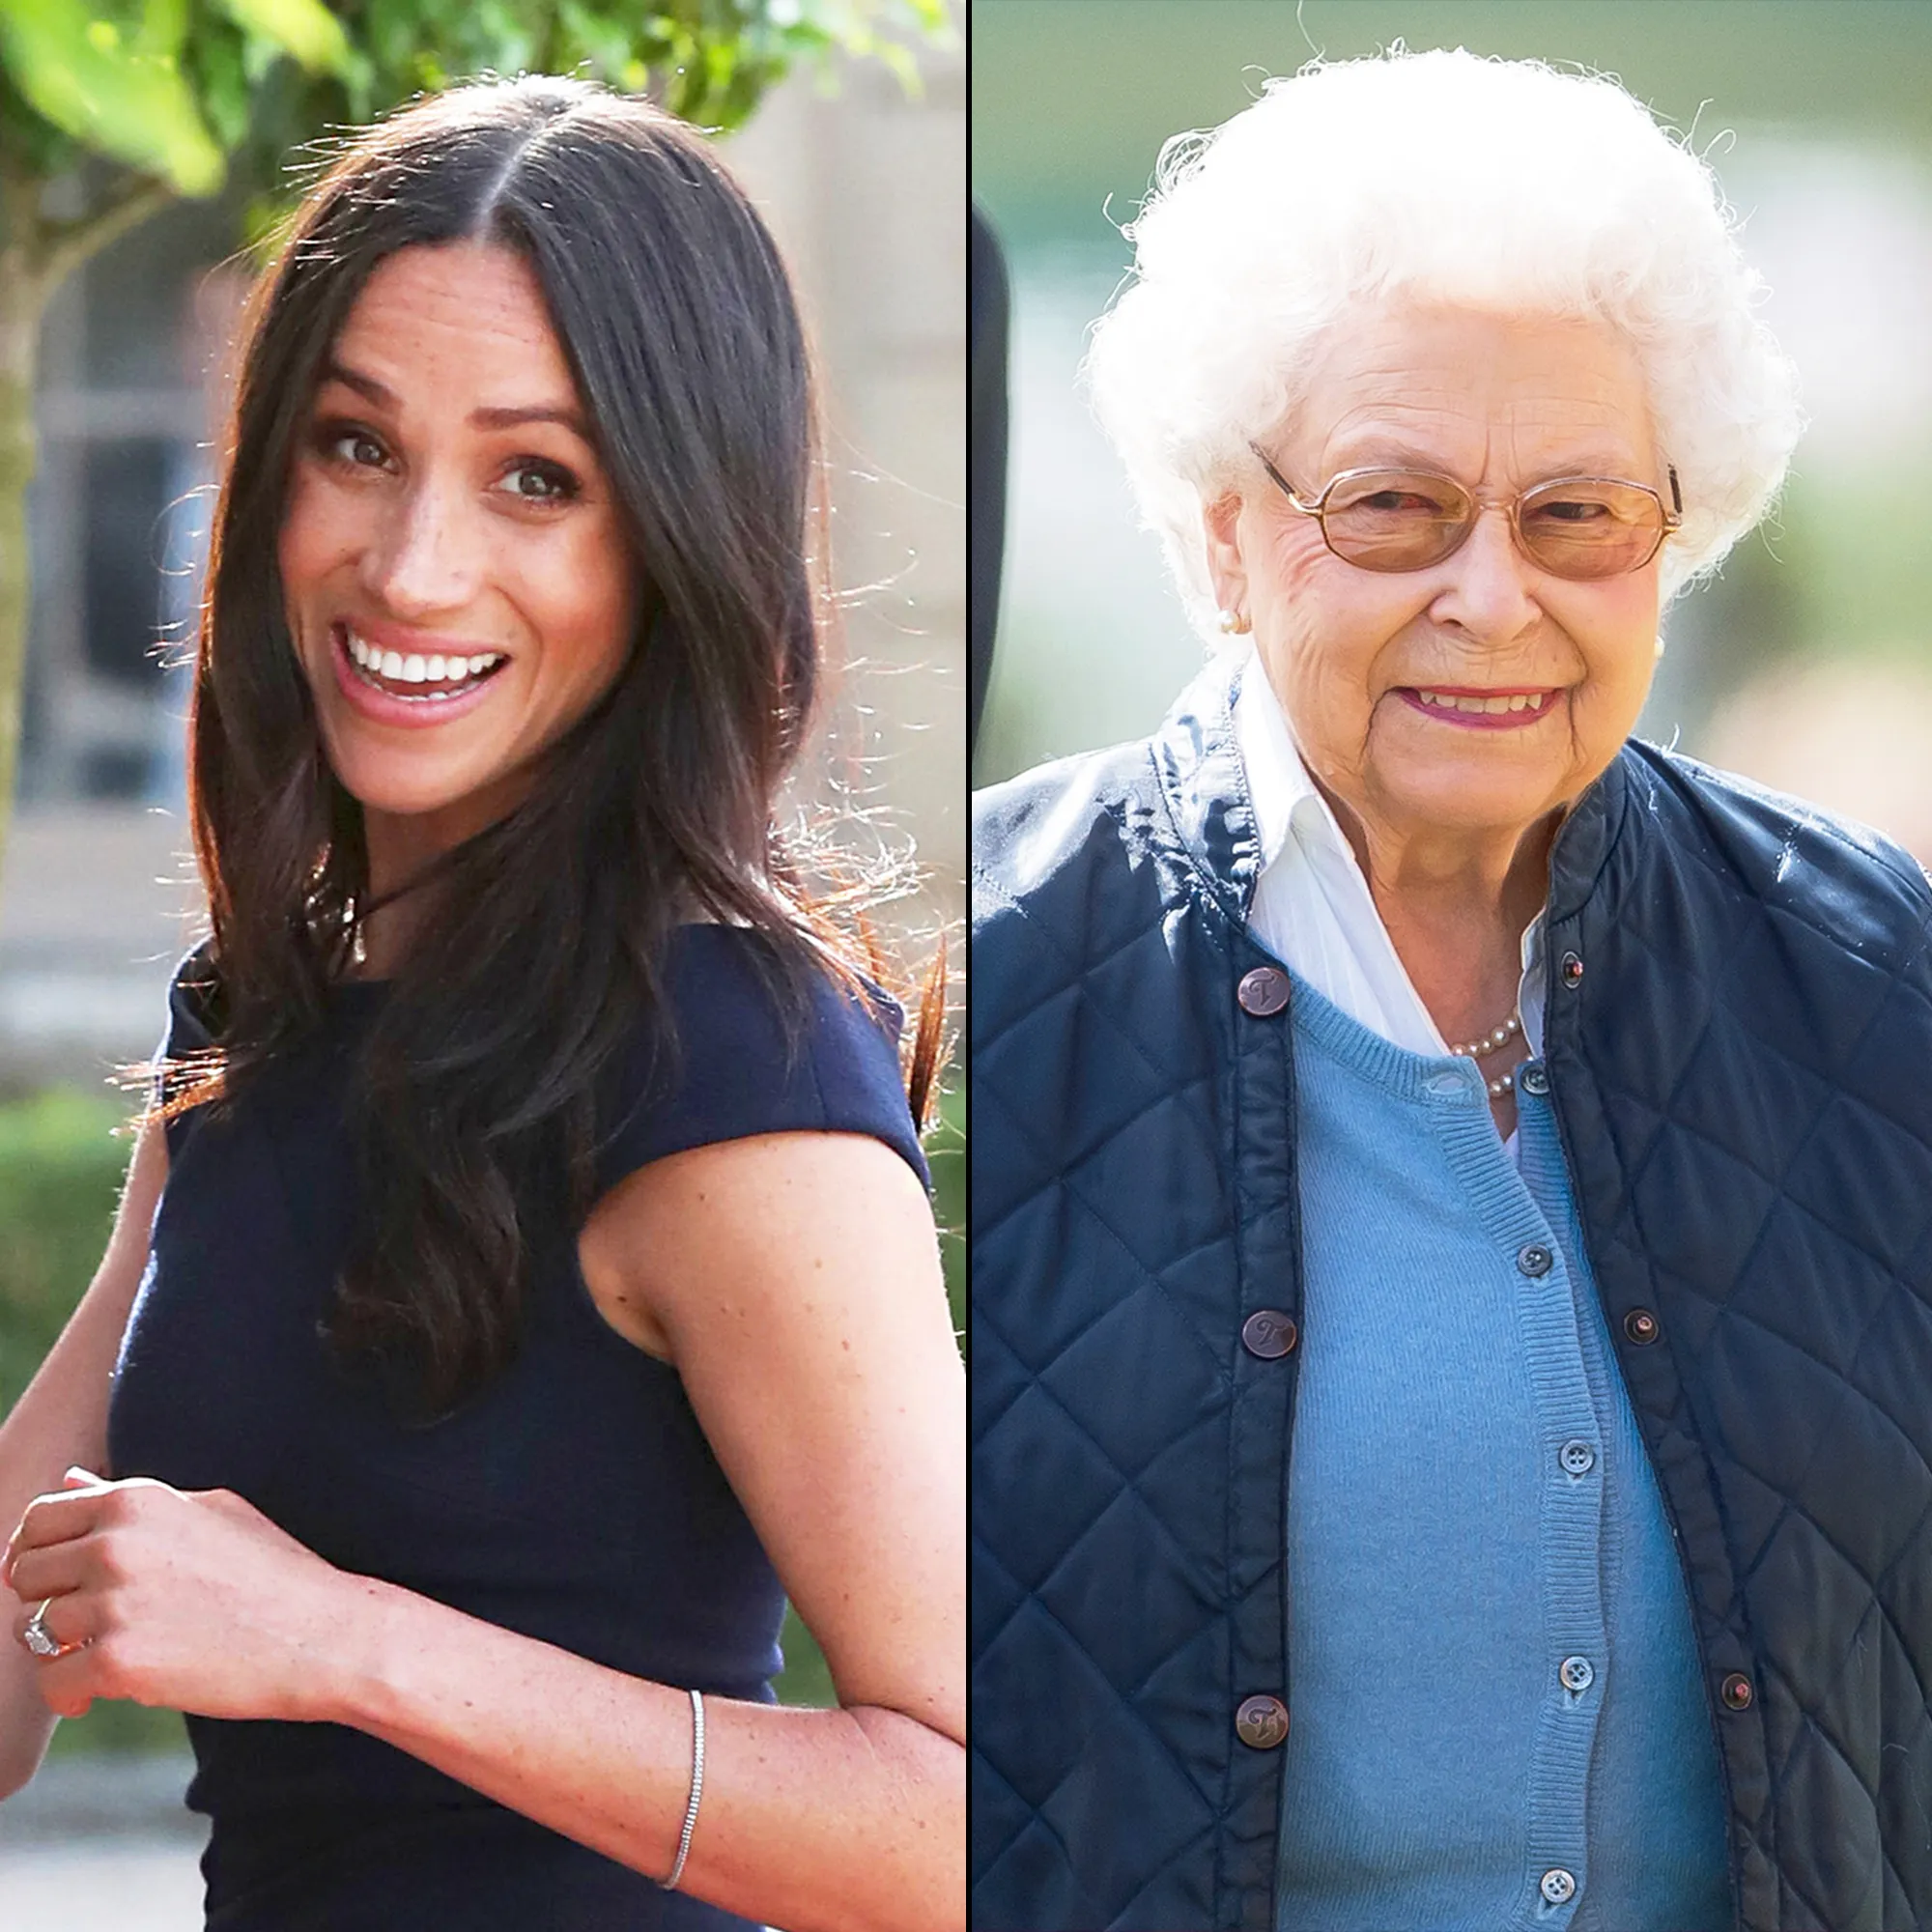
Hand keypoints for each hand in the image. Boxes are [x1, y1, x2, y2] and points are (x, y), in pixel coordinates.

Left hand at [4, 1469, 357, 1723]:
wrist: (324, 1632)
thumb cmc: (275, 1572)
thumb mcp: (212, 1511)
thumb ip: (136, 1500)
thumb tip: (72, 1480)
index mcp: (137, 1500)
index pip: (39, 1518)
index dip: (36, 1551)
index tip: (54, 1580)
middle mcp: (115, 1543)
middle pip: (24, 1574)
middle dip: (48, 1600)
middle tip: (87, 1624)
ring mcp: (114, 1602)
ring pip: (34, 1630)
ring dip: (64, 1649)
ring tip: (107, 1655)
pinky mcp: (118, 1661)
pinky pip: (53, 1683)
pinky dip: (72, 1694)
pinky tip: (104, 1692)